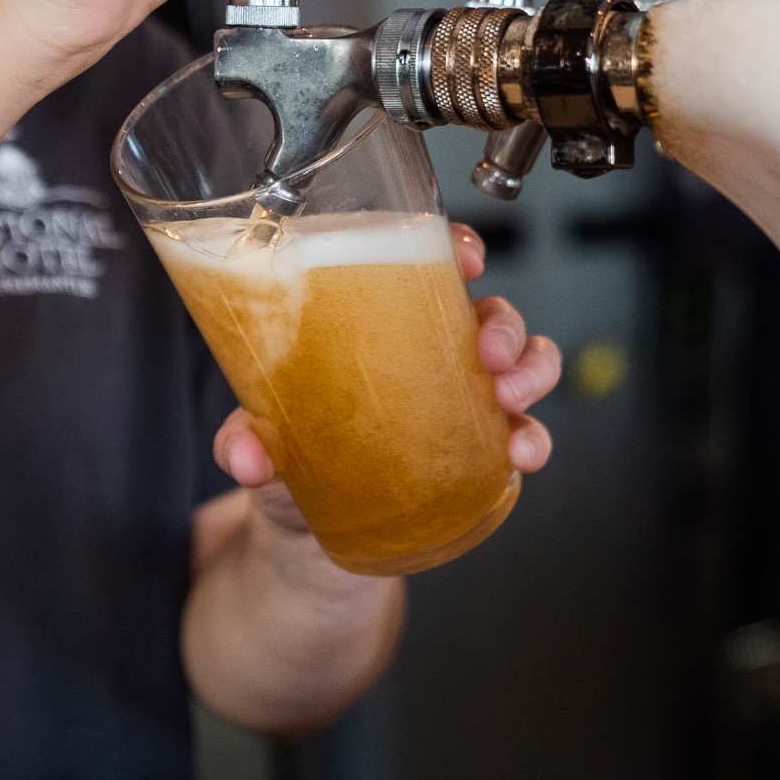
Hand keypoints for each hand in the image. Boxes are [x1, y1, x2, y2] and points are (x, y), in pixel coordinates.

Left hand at [211, 222, 560, 537]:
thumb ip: (244, 441)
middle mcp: (431, 347)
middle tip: (488, 351)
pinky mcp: (483, 446)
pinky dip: (535, 436)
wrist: (310, 532)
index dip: (458, 247)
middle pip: (489, 308)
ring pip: (524, 358)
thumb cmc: (292, 453)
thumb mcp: (260, 440)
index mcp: (381, 317)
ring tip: (510, 399)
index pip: (428, 261)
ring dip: (531, 369)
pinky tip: (521, 451)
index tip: (465, 257)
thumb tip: (247, 453)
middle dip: (504, 322)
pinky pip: (526, 428)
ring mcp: (463, 395)